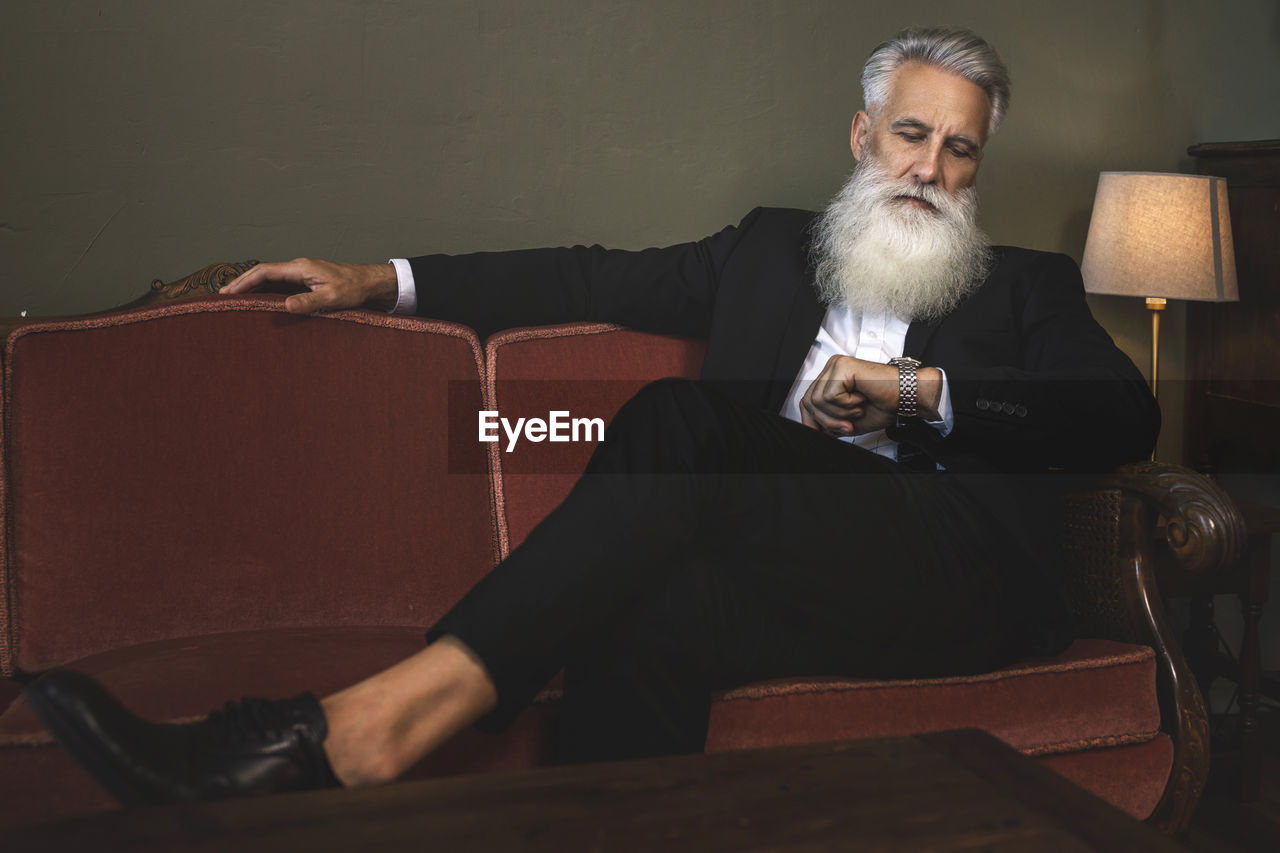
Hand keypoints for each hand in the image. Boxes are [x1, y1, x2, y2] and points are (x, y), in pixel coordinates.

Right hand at [219, 258, 398, 313]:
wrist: (367, 282)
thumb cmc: (352, 289)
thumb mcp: (331, 298)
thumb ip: (308, 302)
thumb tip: (284, 306)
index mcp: (300, 268)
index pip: (265, 271)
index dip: (244, 281)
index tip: (229, 292)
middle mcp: (297, 267)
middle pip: (262, 272)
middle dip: (241, 283)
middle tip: (222, 297)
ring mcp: (300, 273)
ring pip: (269, 277)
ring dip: (251, 286)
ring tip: (234, 298)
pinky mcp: (304, 280)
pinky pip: (278, 283)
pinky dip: (264, 290)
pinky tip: (258, 300)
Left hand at [800, 356, 942, 436]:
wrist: (907, 397)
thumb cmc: (883, 405)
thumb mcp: (848, 420)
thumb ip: (828, 422)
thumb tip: (811, 429)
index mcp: (832, 378)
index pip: (807, 400)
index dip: (811, 420)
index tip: (821, 433)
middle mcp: (833, 368)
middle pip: (809, 401)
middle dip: (827, 421)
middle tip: (847, 425)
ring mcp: (837, 365)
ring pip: (818, 399)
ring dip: (839, 413)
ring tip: (858, 409)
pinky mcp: (843, 367)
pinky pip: (830, 395)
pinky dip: (847, 405)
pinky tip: (861, 399)